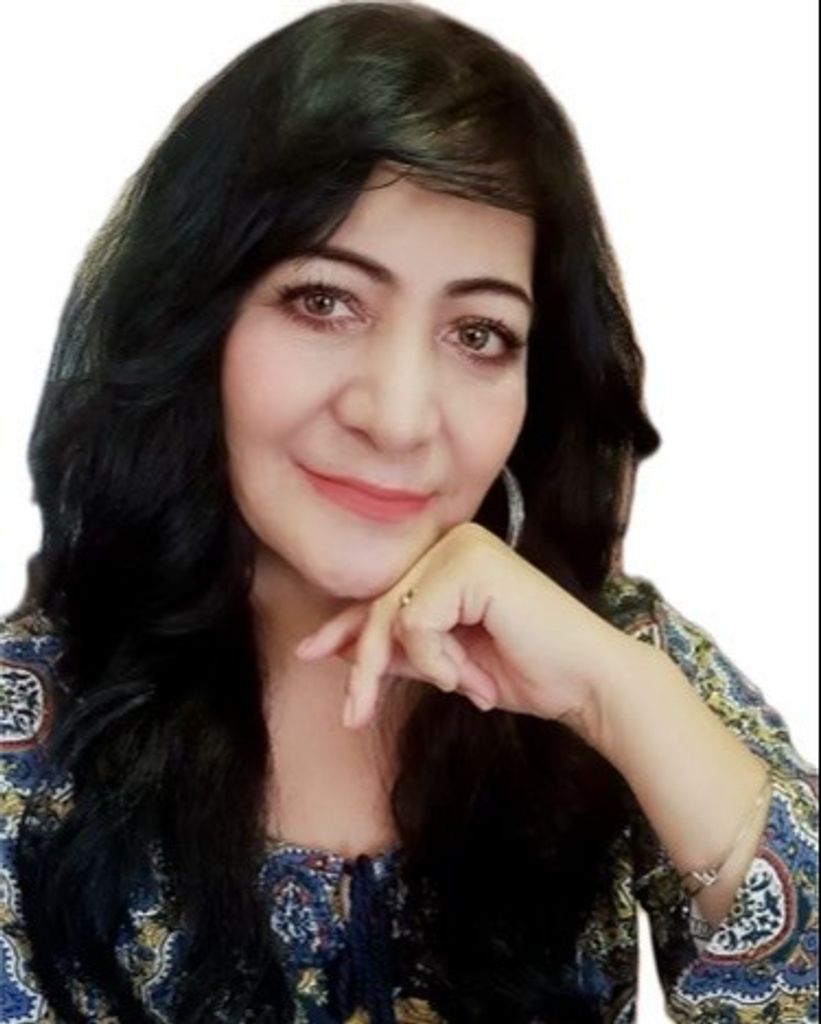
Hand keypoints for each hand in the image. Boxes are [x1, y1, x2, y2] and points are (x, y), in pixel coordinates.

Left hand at [293, 522, 643, 741]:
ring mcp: (463, 548)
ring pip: (391, 615)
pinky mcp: (470, 564)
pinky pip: (415, 621)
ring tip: (463, 686)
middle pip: (380, 606)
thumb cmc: (529, 672)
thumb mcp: (449, 665)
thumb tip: (342, 650)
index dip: (345, 630)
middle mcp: (455, 542)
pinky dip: (437, 661)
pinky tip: (471, 675)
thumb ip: (402, 651)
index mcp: (452, 560)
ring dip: (423, 668)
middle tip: (355, 716)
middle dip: (364, 665)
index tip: (309, 653)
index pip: (384, 595)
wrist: (588, 683)